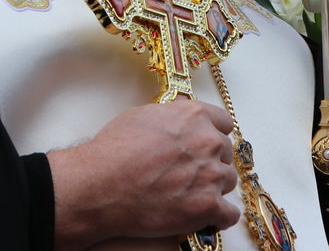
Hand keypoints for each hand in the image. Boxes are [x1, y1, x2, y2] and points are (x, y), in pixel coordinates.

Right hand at [48, 100, 240, 248]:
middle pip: (226, 153)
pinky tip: (207, 215)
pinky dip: (219, 216)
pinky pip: (229, 214)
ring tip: (190, 194)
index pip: (224, 124)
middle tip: (190, 172)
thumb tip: (182, 112)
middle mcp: (208, 142)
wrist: (99, 186)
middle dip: (211, 161)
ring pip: (228, 182)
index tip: (207, 145)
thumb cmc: (113, 151)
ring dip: (214, 188)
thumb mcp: (143, 115)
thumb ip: (173, 114)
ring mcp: (210, 175)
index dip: (214, 134)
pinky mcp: (207, 206)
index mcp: (195, 117)